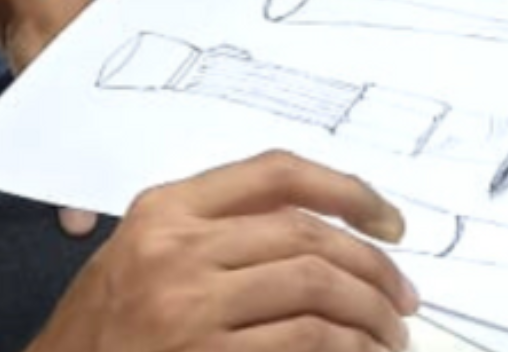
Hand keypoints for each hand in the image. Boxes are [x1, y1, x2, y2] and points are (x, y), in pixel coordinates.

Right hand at [27, 151, 419, 351]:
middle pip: (308, 236)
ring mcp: (190, 306)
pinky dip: (346, 351)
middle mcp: (178, 248)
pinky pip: (304, 344)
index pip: (276, 173)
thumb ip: (215, 232)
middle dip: (374, 268)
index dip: (350, 191)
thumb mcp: (142, 257)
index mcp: (165, 210)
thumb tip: (319, 233)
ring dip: (370, 316)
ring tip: (390, 337)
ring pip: (316, 290)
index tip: (391, 223)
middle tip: (404, 298)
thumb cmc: (104, 331)